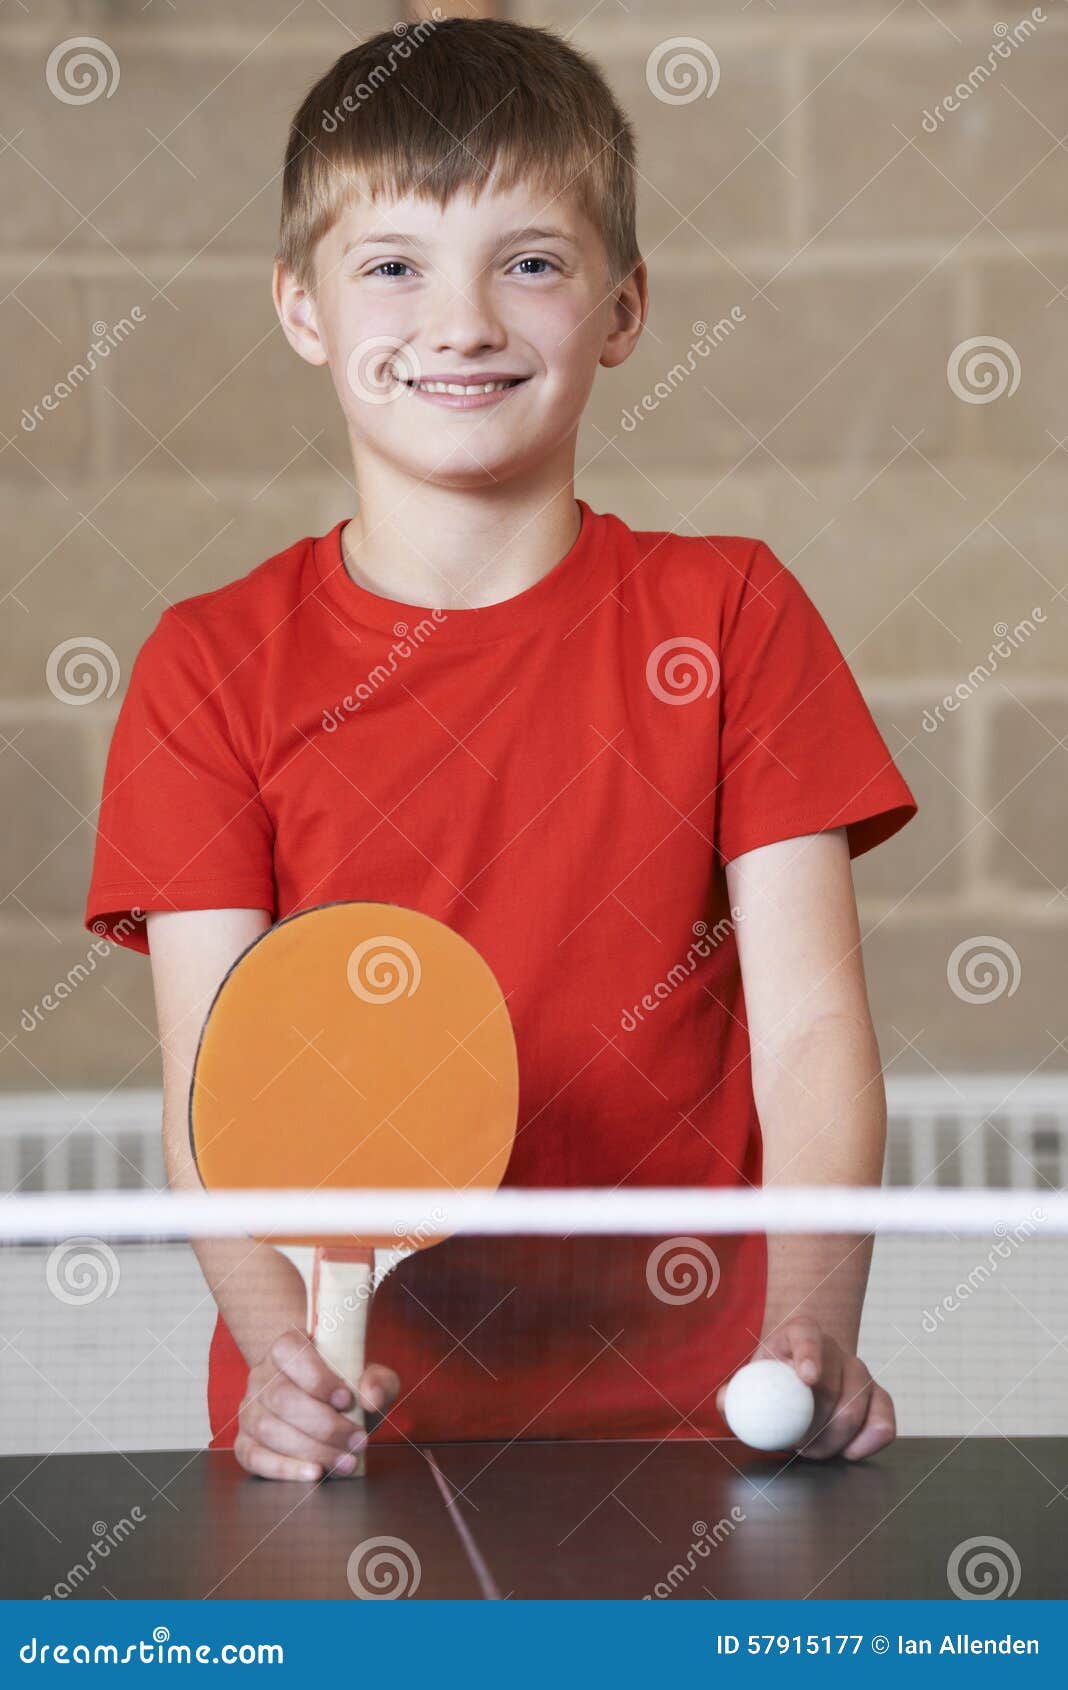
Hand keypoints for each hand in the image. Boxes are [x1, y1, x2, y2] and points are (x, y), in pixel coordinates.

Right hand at [234, 1325, 399, 1480]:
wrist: (326, 1407)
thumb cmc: (346, 1390)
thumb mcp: (368, 1378)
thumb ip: (378, 1381)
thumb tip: (371, 1399)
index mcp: (286, 1347)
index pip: (290, 1353)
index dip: (317, 1378)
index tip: (347, 1400)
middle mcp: (261, 1376)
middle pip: (282, 1399)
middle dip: (324, 1425)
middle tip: (358, 1441)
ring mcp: (249, 1411)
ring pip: (269, 1430)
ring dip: (312, 1450)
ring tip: (346, 1462)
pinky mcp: (244, 1443)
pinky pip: (253, 1458)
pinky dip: (283, 1469)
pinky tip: (314, 1474)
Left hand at [718, 1318, 895, 1460]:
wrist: (804, 1366)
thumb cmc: (773, 1374)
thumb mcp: (753, 1374)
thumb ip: (736, 1390)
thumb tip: (725, 1404)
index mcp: (801, 1332)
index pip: (808, 1337)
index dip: (810, 1354)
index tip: (807, 1377)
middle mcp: (836, 1348)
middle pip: (833, 1385)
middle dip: (817, 1423)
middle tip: (798, 1446)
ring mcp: (860, 1372)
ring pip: (858, 1407)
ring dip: (834, 1438)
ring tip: (811, 1450)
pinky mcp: (879, 1396)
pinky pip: (884, 1421)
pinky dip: (867, 1442)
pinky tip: (848, 1453)